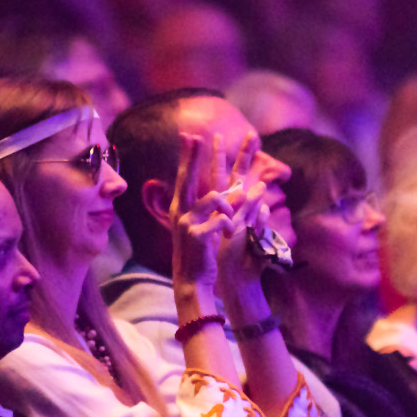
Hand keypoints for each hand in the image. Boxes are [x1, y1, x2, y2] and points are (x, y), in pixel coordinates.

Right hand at [170, 132, 235, 289]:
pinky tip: (230, 234)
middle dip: (193, 156)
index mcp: (182, 208)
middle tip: (197, 136)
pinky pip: (221, 219)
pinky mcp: (196, 235)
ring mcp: (186, 223)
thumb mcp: (204, 227)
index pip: (185, 176)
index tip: (190, 135)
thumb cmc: (201, 253)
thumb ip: (213, 209)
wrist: (193, 281)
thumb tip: (229, 190)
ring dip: (231, 203)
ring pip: (215, 197)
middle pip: (187, 177)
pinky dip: (230, 224)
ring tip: (236, 214)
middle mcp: (180, 212)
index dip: (188, 156)